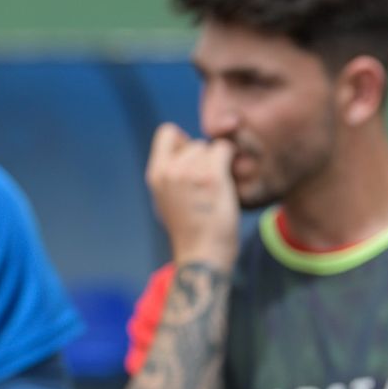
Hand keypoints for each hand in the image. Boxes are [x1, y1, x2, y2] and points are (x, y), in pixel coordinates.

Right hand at [146, 123, 239, 267]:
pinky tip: (231, 178)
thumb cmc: (190, 232)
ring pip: (211, 147)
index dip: (184, 141)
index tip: (194, 160)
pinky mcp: (212, 177)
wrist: (202, 255)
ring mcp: (190, 172)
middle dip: (205, 158)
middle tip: (210, 185)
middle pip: (195, 143)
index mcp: (156, 175)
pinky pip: (225, 150)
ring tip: (217, 190)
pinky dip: (231, 159)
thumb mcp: (167, 201)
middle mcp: (169, 170)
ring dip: (218, 163)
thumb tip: (182, 154)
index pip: (167, 133)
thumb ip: (172, 176)